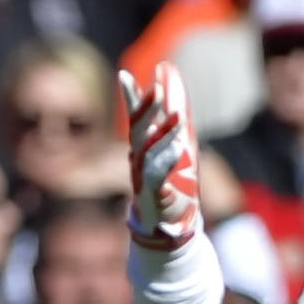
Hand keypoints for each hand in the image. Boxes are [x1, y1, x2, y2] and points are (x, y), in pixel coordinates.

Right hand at [119, 62, 202, 248]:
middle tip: (157, 89)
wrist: (165, 227)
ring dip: (164, 134)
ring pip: (151, 153)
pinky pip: (159, 177)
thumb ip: (171, 132)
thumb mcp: (172, 157)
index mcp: (143, 150)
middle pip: (139, 132)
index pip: (135, 120)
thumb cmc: (169, 188)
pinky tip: (178, 149)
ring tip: (179, 117)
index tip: (124, 75)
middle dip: (146, 110)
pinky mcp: (155, 195)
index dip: (131, 99)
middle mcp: (140, 161)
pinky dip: (167, 163)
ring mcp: (144, 178)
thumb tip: (175, 103)